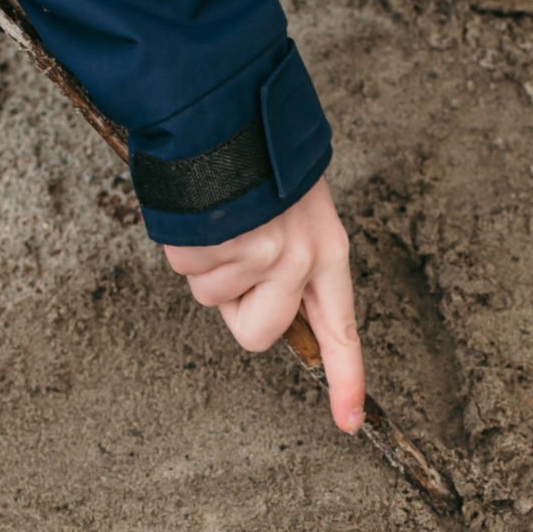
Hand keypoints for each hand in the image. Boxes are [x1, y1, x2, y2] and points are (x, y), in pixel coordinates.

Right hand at [164, 179, 365, 432]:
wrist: (227, 108)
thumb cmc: (259, 161)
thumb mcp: (298, 211)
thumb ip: (291, 264)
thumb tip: (265, 311)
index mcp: (328, 251)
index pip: (340, 328)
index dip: (346, 378)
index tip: (349, 423)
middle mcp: (300, 260)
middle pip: (256, 334)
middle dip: (235, 308)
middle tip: (238, 254)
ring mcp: (258, 256)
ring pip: (211, 298)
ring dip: (206, 263)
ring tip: (222, 216)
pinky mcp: (214, 246)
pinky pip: (188, 268)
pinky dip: (184, 243)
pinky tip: (202, 209)